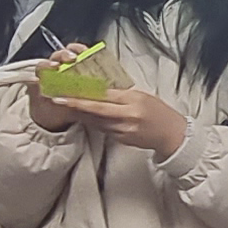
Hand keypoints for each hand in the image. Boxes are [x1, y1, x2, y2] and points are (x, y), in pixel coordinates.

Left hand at [69, 85, 189, 158]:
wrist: (171, 134)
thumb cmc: (158, 112)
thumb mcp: (142, 96)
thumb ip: (121, 93)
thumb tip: (101, 88)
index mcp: (133, 101)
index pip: (104, 95)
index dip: (85, 92)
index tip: (70, 88)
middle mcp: (127, 116)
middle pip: (96, 110)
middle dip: (75, 104)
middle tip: (57, 98)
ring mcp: (123, 130)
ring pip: (96, 121)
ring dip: (80, 113)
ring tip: (66, 105)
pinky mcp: (121, 139)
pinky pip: (102, 129)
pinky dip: (92, 122)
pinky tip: (84, 117)